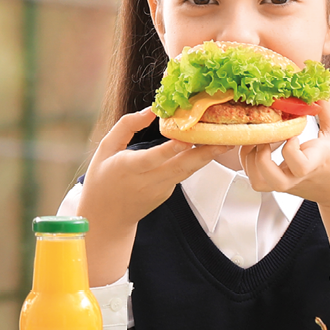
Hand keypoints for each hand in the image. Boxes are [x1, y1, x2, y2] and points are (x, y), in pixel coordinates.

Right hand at [79, 109, 218, 284]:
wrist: (107, 219)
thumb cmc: (102, 178)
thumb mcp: (105, 149)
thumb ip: (126, 127)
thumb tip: (151, 110)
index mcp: (128, 168)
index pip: (153, 158)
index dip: (170, 149)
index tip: (187, 139)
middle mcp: (148, 180)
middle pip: (180, 166)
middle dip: (204, 153)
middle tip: (224, 139)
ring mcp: (161, 189)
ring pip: (187, 170)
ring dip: (207, 156)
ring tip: (226, 140)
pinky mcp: (168, 191)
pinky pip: (183, 172)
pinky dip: (196, 160)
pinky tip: (208, 146)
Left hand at [241, 98, 329, 209]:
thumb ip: (325, 106)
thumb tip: (313, 83)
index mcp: (315, 162)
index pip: (299, 166)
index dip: (290, 150)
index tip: (293, 134)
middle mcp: (297, 176)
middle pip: (272, 180)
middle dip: (261, 158)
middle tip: (267, 137)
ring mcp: (287, 182)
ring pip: (258, 182)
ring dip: (251, 161)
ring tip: (260, 141)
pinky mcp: (280, 184)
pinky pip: (256, 179)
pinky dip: (250, 163)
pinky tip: (260, 147)